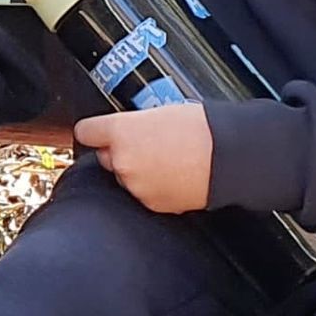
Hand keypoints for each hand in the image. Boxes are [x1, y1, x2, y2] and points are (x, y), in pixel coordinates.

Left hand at [75, 102, 213, 212]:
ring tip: (167, 160)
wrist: (229, 157)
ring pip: (124, 177)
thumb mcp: (160, 112)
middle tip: (147, 145)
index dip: (95, 131)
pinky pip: (143, 193)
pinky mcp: (150, 203)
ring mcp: (135, 185)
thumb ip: (133, 124)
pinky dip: (153, 187)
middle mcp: (122, 161)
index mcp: (121, 131)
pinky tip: (173, 175)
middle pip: (105, 157)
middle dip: (120, 152)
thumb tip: (126, 130)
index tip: (98, 132)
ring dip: (138, 171)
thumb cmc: (202, 129)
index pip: (86, 132)